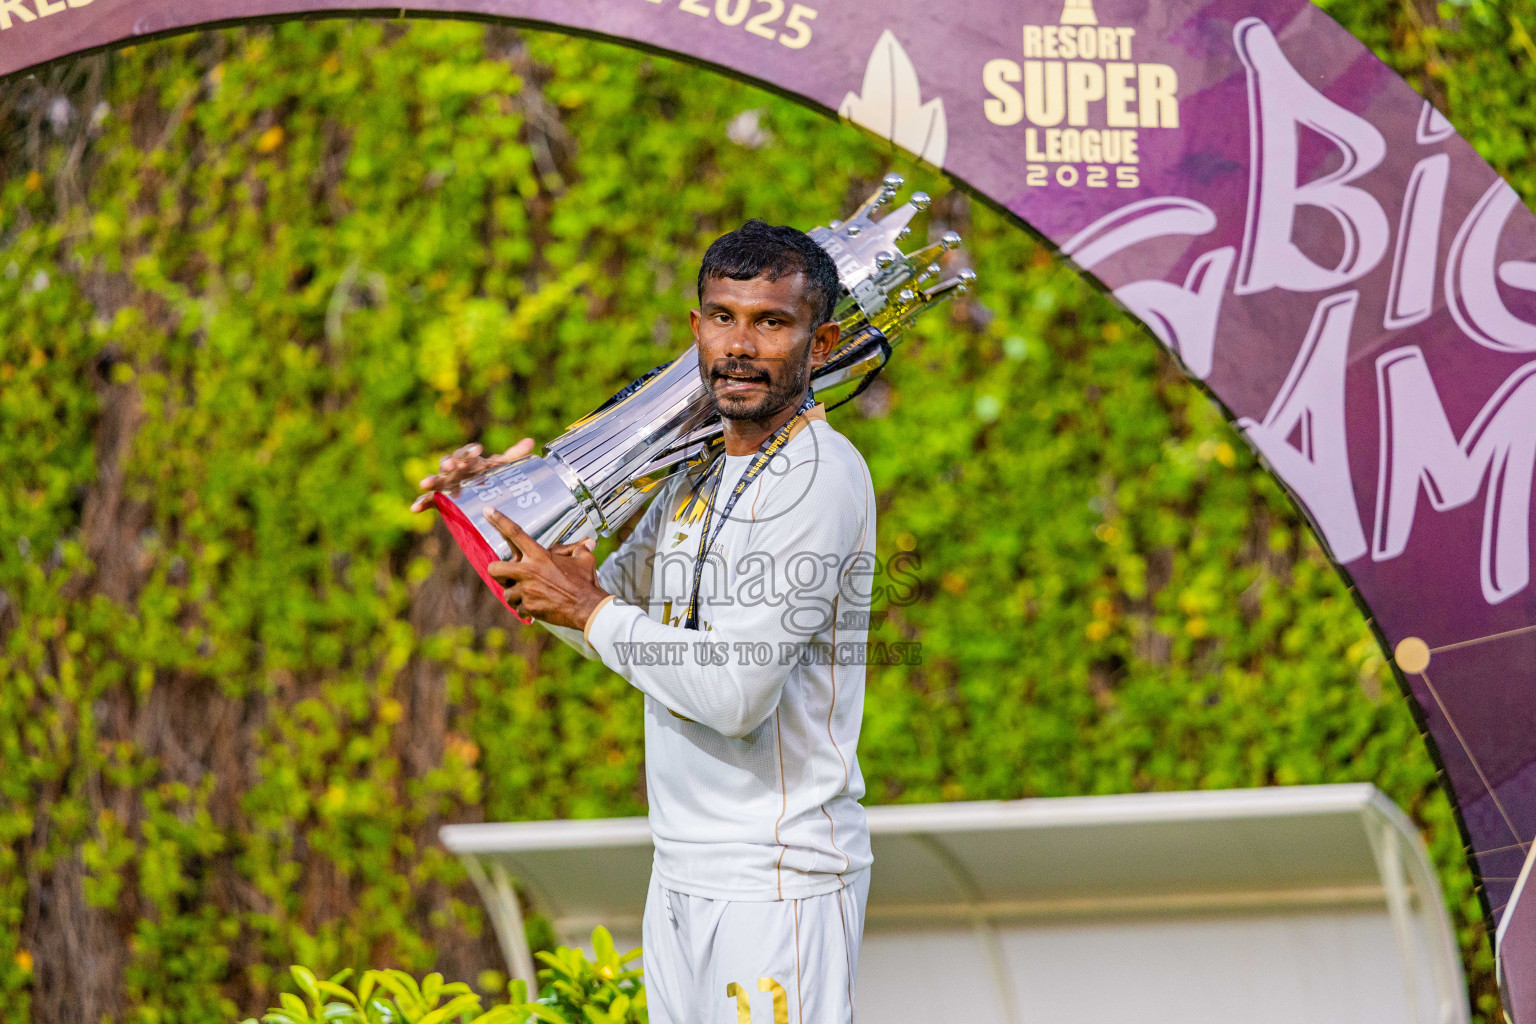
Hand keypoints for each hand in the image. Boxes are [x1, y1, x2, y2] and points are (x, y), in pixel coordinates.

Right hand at [410, 437, 536, 512]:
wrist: (481, 491)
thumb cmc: (490, 475)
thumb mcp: (503, 467)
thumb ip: (514, 456)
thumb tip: (531, 442)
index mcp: (469, 460)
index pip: (467, 453)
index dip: (471, 451)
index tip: (478, 450)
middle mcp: (455, 469)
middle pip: (449, 463)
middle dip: (449, 463)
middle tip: (453, 465)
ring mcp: (446, 483)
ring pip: (437, 480)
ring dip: (432, 480)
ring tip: (425, 483)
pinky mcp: (439, 498)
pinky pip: (428, 500)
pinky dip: (421, 503)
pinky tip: (414, 509)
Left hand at [484, 508, 610, 629]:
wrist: (587, 608)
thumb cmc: (586, 582)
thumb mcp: (584, 560)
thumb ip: (579, 550)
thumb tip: (589, 542)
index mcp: (539, 556)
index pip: (515, 533)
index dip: (499, 520)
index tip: (487, 511)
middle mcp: (528, 572)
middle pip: (494, 568)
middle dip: (498, 571)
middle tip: (507, 574)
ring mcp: (526, 591)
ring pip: (506, 593)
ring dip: (515, 594)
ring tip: (530, 594)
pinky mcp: (528, 607)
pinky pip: (518, 609)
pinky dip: (526, 609)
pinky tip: (537, 606)